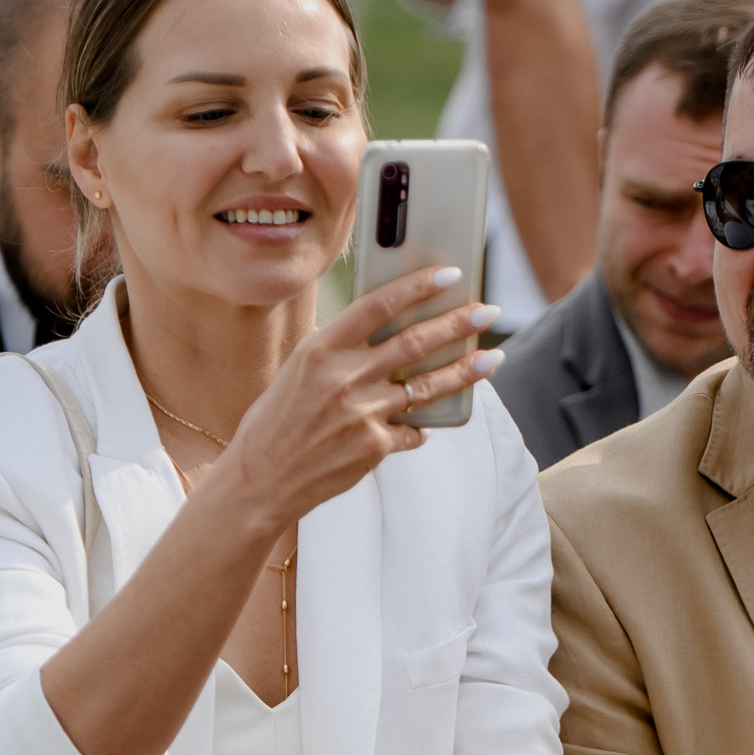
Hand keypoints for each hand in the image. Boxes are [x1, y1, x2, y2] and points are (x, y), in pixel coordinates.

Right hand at [224, 266, 499, 531]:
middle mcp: (344, 377)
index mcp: (321, 348)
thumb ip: (340, 347)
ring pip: (427, 387)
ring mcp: (362, 413)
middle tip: (488, 312)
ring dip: (465, 371)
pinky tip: (430, 420)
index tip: (450, 275)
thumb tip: (386, 326)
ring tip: (492, 359)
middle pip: (414, 343)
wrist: (261, 479)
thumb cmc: (277, 418)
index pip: (379, 305)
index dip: (418, 287)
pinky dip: (421, 424)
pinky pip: (413, 430)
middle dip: (457, 325)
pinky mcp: (374, 447)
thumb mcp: (299, 368)